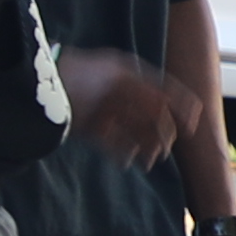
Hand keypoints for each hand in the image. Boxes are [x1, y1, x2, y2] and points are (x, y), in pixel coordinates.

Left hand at [59, 44, 184, 164]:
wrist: (41, 87)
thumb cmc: (80, 75)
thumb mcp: (117, 78)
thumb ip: (144, 91)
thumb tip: (168, 108)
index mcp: (127, 74)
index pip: (162, 88)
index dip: (180, 103)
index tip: (193, 121)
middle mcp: (118, 92)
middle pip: (149, 114)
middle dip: (160, 131)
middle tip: (166, 149)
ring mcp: (104, 110)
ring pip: (133, 131)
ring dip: (144, 145)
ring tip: (150, 160)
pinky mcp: (89, 128)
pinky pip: (113, 143)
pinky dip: (123, 152)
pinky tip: (129, 161)